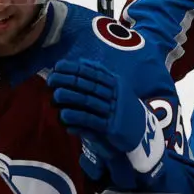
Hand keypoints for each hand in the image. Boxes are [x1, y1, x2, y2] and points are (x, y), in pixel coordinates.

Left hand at [48, 59, 164, 186]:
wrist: (141, 131)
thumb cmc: (123, 108)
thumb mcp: (116, 89)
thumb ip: (101, 75)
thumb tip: (82, 61)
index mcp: (116, 83)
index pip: (94, 72)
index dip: (75, 68)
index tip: (58, 65)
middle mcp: (116, 95)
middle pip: (90, 85)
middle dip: (69, 80)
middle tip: (52, 78)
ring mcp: (114, 111)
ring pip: (89, 101)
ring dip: (72, 97)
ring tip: (56, 94)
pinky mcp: (111, 127)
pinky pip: (91, 121)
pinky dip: (77, 117)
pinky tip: (64, 115)